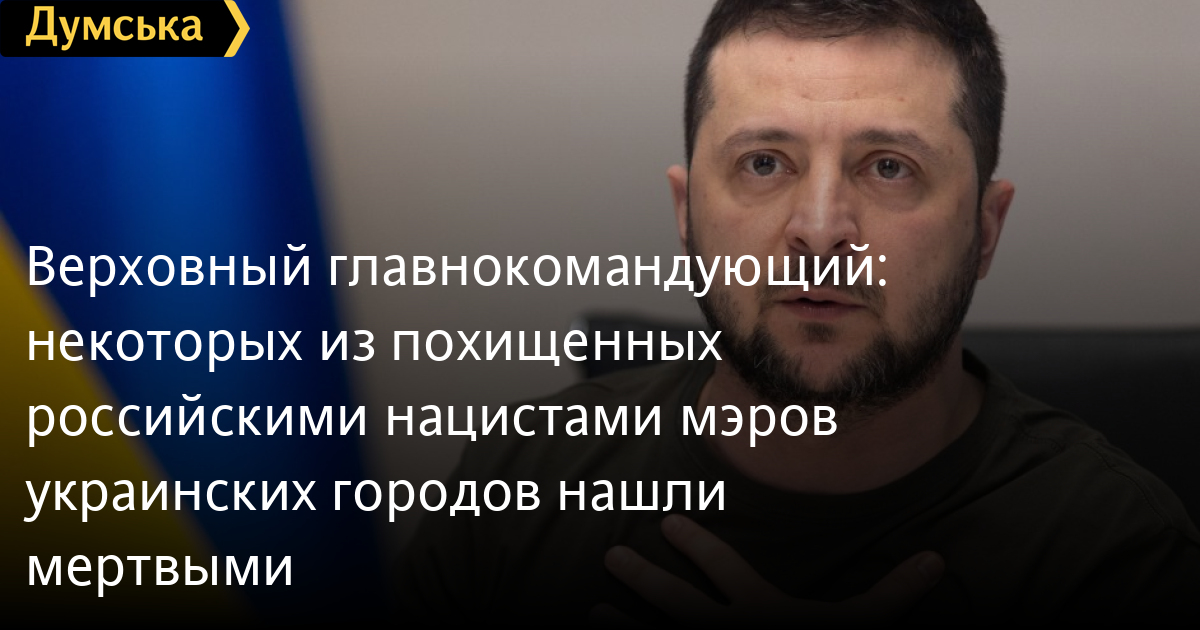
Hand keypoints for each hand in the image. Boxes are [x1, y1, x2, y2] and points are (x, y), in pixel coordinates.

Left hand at [595, 514, 943, 626]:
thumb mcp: (865, 628)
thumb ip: (893, 595)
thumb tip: (935, 559)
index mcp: (762, 614)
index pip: (724, 569)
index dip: (696, 545)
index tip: (667, 524)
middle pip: (678, 603)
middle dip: (643, 578)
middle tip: (610, 555)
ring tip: (592, 612)